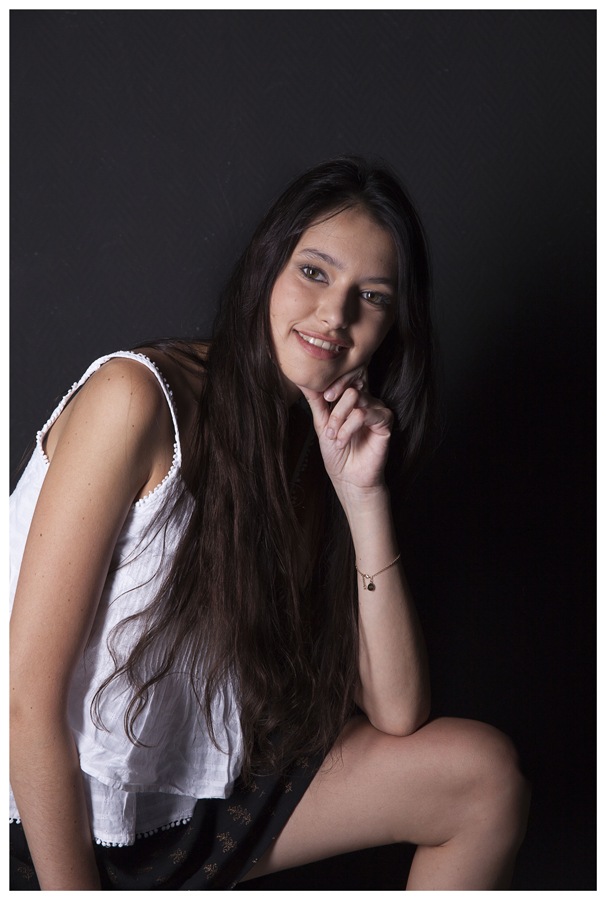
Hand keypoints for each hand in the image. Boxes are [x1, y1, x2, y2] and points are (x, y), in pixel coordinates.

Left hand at [296, 368, 392, 497]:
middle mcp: (366, 400)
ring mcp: (377, 409)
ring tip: (334, 437)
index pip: (346, 376)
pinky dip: (348, 428)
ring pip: (355, 397)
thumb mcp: (321, 423)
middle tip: (327, 427)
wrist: (348, 478)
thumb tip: (303, 379)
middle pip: (349, 386)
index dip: (332, 383)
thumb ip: (316, 400)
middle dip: (333, 408)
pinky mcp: (385, 421)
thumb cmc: (336, 452)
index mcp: (352, 398)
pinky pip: (363, 414)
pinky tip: (343, 441)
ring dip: (339, 419)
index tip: (321, 399)